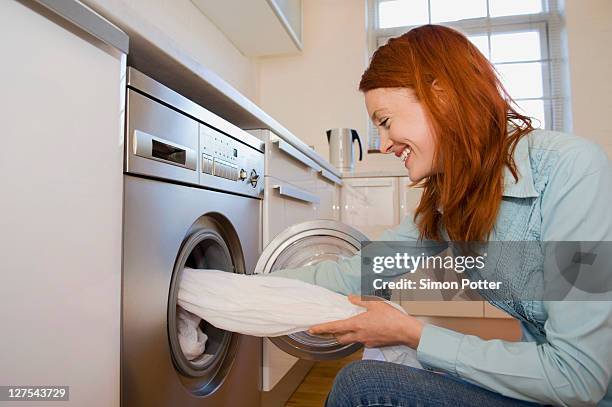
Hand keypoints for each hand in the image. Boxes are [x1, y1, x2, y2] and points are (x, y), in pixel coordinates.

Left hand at [308, 294, 423, 348]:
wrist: (405, 331)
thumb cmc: (391, 317)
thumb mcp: (375, 303)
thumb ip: (360, 300)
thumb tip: (350, 297)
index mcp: (356, 324)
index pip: (334, 327)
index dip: (321, 328)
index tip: (311, 329)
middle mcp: (359, 335)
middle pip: (339, 338)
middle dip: (332, 334)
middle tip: (327, 329)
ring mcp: (366, 342)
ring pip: (350, 340)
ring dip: (345, 335)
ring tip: (346, 327)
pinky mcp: (373, 344)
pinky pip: (361, 341)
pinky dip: (358, 336)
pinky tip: (364, 329)